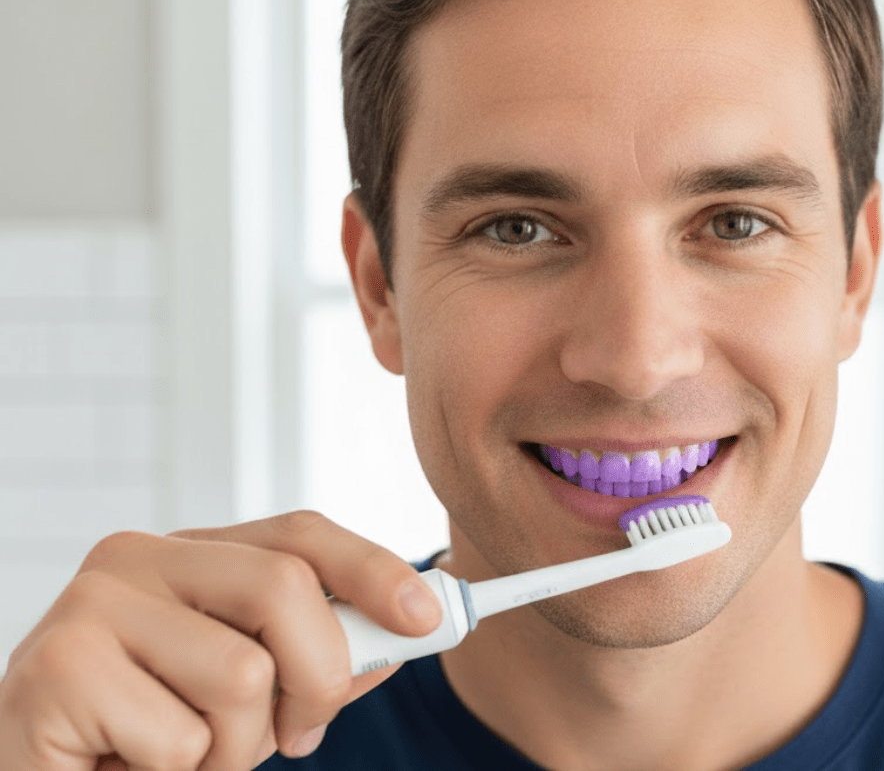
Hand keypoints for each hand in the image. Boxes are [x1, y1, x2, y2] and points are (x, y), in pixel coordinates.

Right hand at [0, 510, 442, 770]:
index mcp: (188, 553)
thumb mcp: (246, 694)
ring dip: (235, 749)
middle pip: (285, 587)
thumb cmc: (143, 739)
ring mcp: (92, 605)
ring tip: (184, 758)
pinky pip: (180, 738)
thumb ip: (317, 656)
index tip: (429, 616)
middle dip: (320, 677)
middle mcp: (138, 557)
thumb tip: (406, 629)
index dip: (374, 568)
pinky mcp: (57, 667)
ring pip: (242, 674)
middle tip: (299, 736)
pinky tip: (129, 769)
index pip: (299, 533)